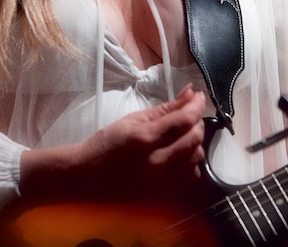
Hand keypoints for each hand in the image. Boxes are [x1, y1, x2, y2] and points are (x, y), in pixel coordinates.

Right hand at [20, 85, 206, 203]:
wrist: (86, 175)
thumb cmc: (106, 143)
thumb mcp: (133, 119)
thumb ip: (165, 108)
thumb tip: (190, 93)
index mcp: (144, 138)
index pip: (183, 119)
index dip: (197, 105)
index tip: (200, 96)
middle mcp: (155, 161)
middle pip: (194, 139)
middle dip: (197, 121)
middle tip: (190, 113)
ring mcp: (160, 181)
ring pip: (195, 158)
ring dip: (196, 141)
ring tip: (185, 132)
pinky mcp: (161, 193)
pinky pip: (190, 176)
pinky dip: (191, 162)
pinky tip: (182, 153)